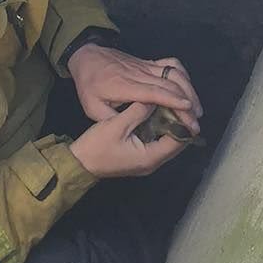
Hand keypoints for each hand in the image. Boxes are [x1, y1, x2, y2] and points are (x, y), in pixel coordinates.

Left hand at [67, 44, 201, 134]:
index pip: (153, 91)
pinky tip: (188, 88)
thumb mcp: (92, 107)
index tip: (188, 109)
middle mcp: (139, 74)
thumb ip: (110, 119)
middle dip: (187, 102)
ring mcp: (145, 66)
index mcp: (125, 86)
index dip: (172, 99)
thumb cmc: (89, 85)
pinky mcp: (149, 63)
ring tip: (197, 109)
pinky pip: (171, 64)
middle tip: (196, 123)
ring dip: (189, 89)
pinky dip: (183, 74)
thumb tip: (130, 129)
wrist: (87, 57)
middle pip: (169, 85)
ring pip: (174, 73)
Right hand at [69, 102, 187, 177]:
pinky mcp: (139, 156)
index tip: (180, 101)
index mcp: (151, 157)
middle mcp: (153, 161)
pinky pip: (157, 141)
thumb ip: (138, 111)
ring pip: (167, 141)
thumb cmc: (97, 146)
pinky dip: (159, 128)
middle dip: (178, 121)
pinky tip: (155, 113)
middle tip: (175, 100)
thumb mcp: (117, 125)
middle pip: (176, 141)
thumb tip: (155, 99)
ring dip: (169, 124)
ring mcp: (146, 160)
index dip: (183, 120)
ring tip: (167, 103)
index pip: (179, 139)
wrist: (79, 162)